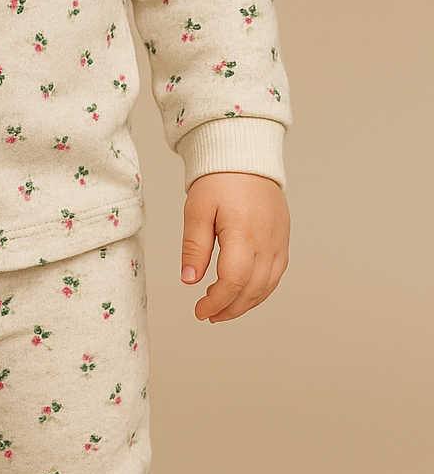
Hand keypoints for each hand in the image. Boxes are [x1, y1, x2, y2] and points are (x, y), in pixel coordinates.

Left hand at [180, 171, 289, 321]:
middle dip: (230, 309)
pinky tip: (243, 294)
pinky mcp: (283, 240)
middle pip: (253, 289)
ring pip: (267, 286)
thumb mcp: (197, 210)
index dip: (217, 301)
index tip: (200, 310)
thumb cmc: (219, 181)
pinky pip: (276, 274)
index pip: (234, 280)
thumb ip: (194, 247)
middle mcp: (267, 241)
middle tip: (208, 315)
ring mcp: (278, 242)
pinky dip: (260, 291)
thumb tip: (189, 280)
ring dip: (246, 304)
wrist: (246, 158)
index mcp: (243, 233)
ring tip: (223, 309)